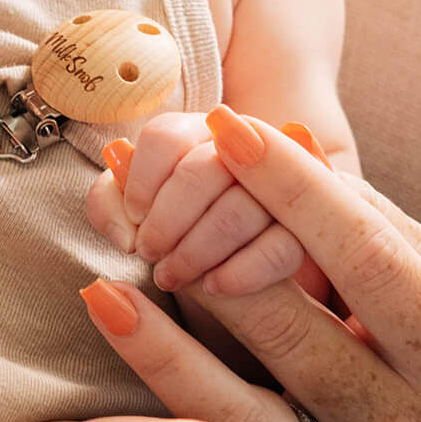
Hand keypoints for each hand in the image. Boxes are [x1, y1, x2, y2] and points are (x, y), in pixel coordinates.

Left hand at [82, 111, 420, 421]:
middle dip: (218, 249)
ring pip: (241, 411)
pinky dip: (158, 385)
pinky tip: (110, 318)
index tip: (229, 126)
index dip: (295, 189)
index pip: (366, 259)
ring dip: (166, 340)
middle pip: (297, 336)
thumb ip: (366, 220)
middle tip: (153, 186)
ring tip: (111, 273)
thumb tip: (284, 141)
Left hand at [105, 111, 324, 299]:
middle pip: (204, 168)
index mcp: (200, 134)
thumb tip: (126, 231)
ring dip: (196, 250)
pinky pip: (282, 248)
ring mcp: (281, 188)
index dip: (142, 177)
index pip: (167, 136)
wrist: (231, 268)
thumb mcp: (137, 215)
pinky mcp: (306, 232)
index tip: (133, 215)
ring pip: (239, 209)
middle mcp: (245, 149)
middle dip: (167, 219)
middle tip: (149, 253)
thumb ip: (113, 207)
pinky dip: (242, 271)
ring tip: (171, 277)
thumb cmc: (174, 232)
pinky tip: (214, 287)